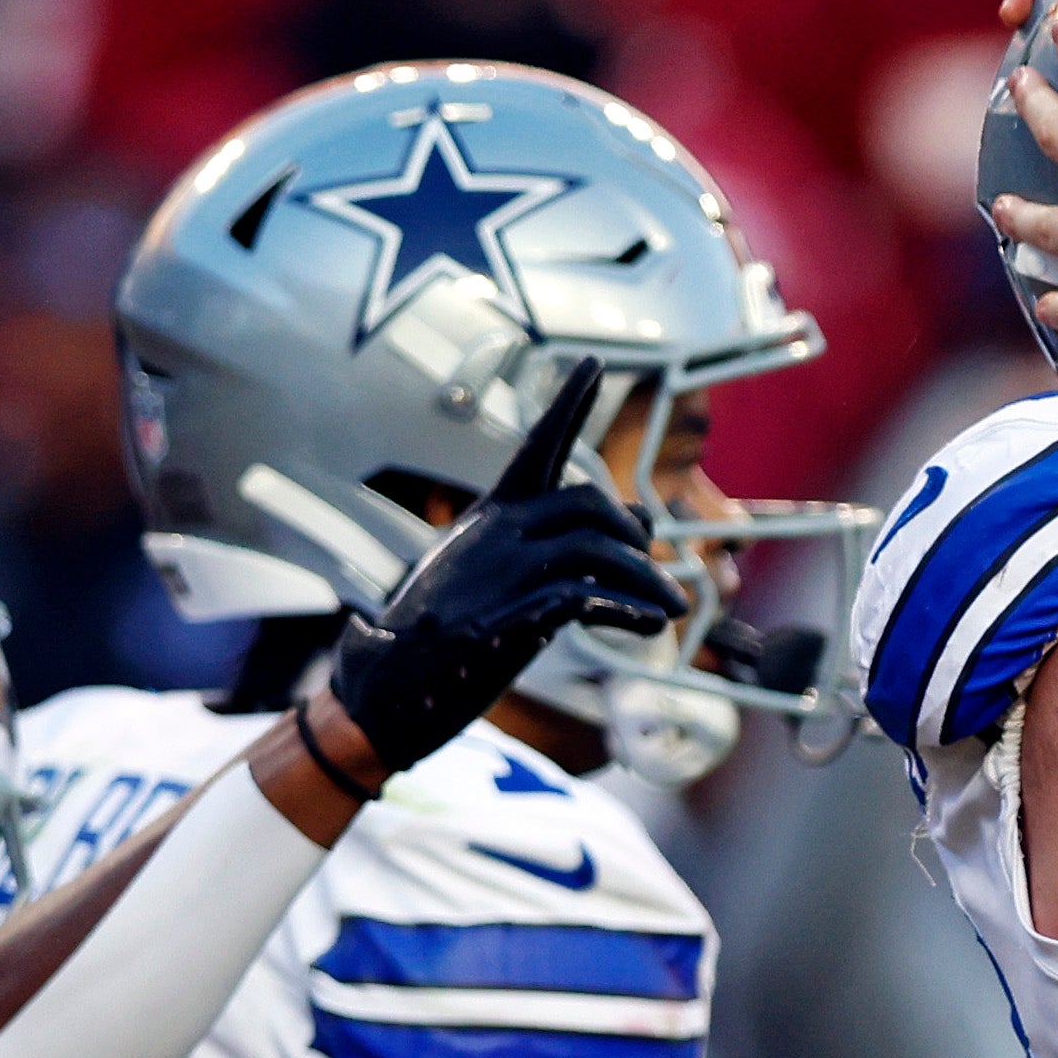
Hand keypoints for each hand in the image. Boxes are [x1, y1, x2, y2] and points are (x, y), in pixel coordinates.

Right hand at [327, 365, 682, 773]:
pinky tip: (648, 625)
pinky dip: (628, 611)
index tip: (595, 363)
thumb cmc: (441, 640)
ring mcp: (499, 576)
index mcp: (487, 519)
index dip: (568, 405)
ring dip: (645, 580)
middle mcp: (494, 535)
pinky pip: (587, 600)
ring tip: (672, 610)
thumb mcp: (491, 582)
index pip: (535, 448)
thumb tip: (635, 527)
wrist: (385, 693)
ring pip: (597, 552)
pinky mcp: (507, 621)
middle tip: (657, 570)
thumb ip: (553, 554)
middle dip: (632, 535)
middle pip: (587, 504)